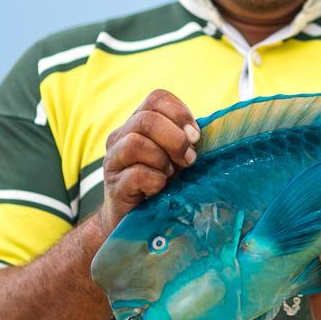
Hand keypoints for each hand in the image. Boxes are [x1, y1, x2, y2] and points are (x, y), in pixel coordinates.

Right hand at [98, 89, 199, 237]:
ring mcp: (113, 161)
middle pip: (146, 119)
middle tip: (189, 160)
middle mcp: (120, 137)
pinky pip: (138, 174)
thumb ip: (186, 139)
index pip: (156, 98)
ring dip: (163, 160)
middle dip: (175, 139)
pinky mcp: (114, 186)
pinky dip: (156, 181)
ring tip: (170, 175)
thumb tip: (206, 131)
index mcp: (138, 123)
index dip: (180, 113)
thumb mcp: (177, 156)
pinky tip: (159, 189)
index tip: (195, 137)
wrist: (136, 221)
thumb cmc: (162, 183)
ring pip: (136, 143)